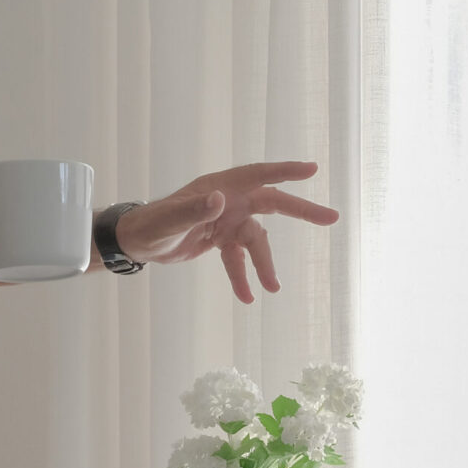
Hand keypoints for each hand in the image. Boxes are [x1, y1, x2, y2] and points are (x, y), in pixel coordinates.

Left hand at [113, 160, 339, 302]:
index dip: (285, 171)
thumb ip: (193, 210)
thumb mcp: (169, 220)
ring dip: (264, 264)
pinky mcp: (221, 239)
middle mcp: (229, 200)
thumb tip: (221, 200)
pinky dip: (242, 277)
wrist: (136, 242)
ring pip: (256, 240)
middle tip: (332, 218)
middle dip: (302, 211)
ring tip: (273, 288)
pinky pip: (238, 259)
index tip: (311, 170)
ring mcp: (227, 220)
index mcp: (220, 187)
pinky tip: (247, 297)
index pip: (259, 175)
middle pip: (272, 203)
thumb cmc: (150, 225)